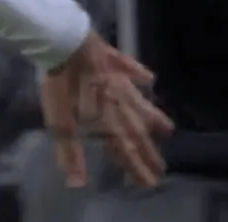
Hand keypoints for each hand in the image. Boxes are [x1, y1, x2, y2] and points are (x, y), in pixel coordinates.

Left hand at [41, 31, 173, 188]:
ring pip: (140, 103)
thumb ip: (70, 152)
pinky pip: (131, 68)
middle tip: (161, 166)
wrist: (64, 43)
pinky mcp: (113, 59)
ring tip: (167, 129)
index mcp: (109, 119)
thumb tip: (77, 184)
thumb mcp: (60, 123)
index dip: (137, 167)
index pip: (125, 149)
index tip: (151, 182)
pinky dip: (141, 74)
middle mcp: (120, 102)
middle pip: (137, 130)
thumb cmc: (60, 85)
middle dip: (148, 151)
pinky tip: (150, 78)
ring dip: (153, 117)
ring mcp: (119, 79)